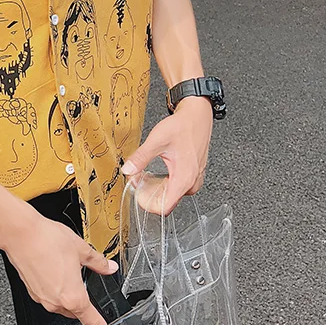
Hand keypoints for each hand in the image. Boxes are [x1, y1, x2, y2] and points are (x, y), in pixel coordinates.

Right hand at [0, 208, 117, 324]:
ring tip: (67, 272)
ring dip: (67, 295)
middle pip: (75, 312)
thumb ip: (98, 262)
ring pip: (60, 304)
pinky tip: (54, 270)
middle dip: (83, 304)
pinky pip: (47, 296)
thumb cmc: (47, 240)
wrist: (20, 234)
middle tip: (85, 285)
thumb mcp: (81, 249)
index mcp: (73, 297)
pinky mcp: (31, 291)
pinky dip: (54, 288)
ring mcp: (41, 298)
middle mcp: (56, 302)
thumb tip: (108, 267)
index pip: (92, 321)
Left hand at [121, 96, 212, 214]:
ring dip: (155, 188)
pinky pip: (175, 187)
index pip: (164, 208)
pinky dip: (163, 183)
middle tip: (137, 178)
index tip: (137, 192)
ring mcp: (193, 180)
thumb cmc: (182, 127)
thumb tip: (128, 170)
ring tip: (144, 174)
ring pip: (170, 195)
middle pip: (166, 202)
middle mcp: (191, 183)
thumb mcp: (157, 141)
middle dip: (148, 193)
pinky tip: (154, 172)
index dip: (147, 204)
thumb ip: (141, 157)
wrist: (197, 116)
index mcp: (184, 179)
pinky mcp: (192, 175)